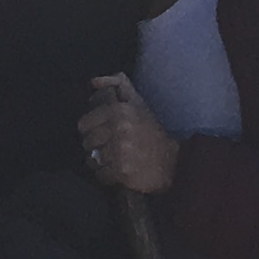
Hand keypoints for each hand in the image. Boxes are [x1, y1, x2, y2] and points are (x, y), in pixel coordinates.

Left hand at [79, 74, 177, 192]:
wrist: (174, 161)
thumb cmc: (151, 132)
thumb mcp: (138, 102)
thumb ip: (119, 84)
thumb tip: (94, 81)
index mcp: (119, 110)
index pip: (84, 124)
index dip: (92, 131)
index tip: (105, 135)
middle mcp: (119, 128)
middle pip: (87, 143)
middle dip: (96, 148)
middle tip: (112, 149)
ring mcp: (120, 150)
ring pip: (92, 160)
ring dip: (102, 163)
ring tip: (117, 160)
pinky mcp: (122, 171)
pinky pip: (101, 175)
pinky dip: (108, 177)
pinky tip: (121, 172)